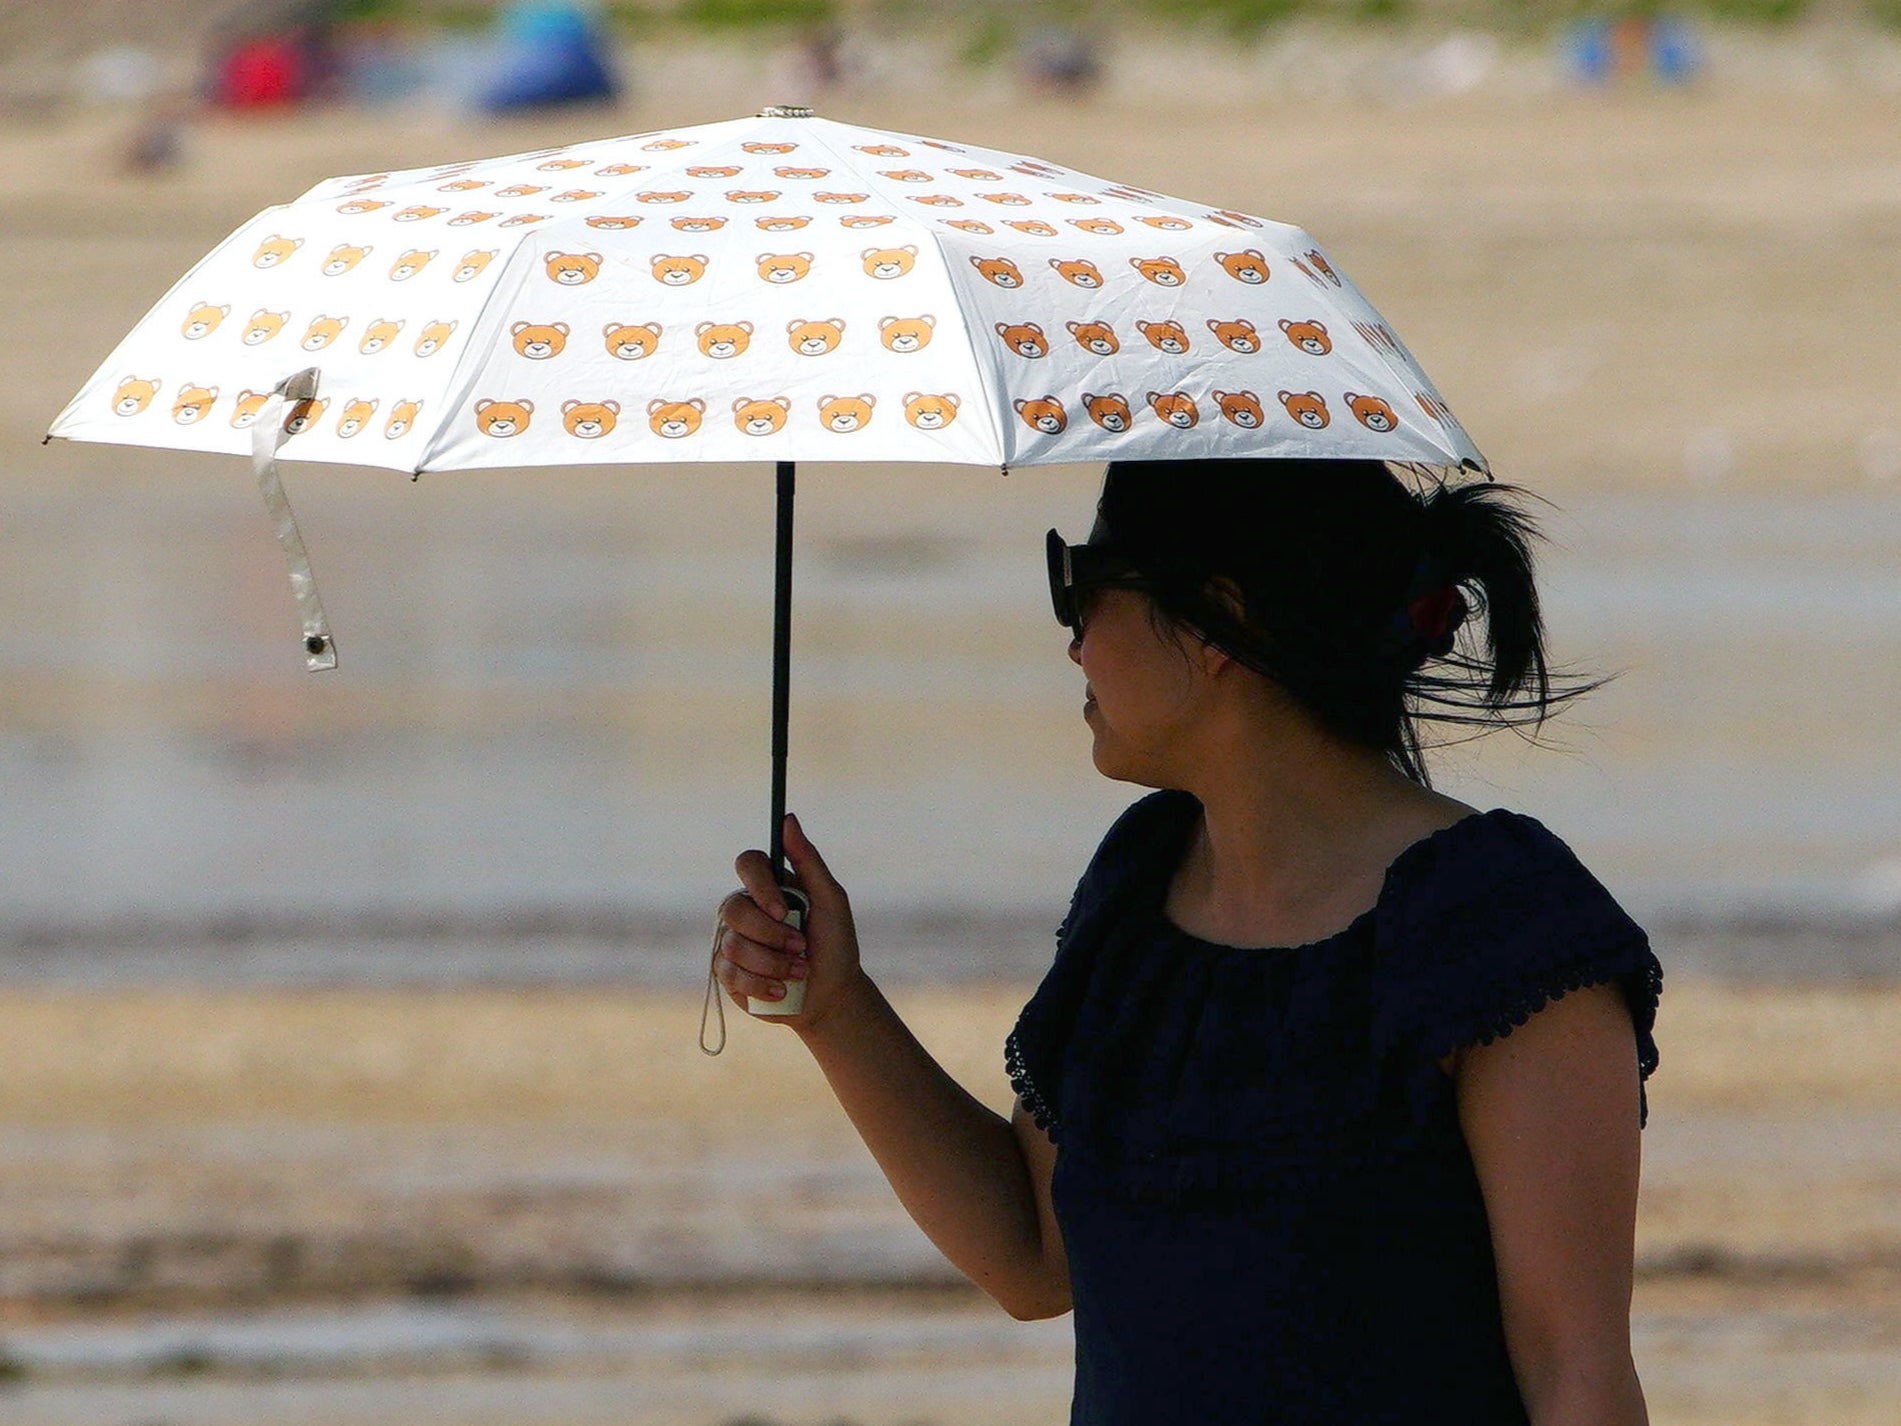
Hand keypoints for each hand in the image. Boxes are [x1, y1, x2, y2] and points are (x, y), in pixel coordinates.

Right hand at [716, 814, 867, 1034]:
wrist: (831, 995)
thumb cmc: (835, 944)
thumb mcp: (831, 900)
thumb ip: (808, 860)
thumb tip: (788, 818)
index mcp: (769, 886)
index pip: (747, 864)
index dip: (760, 887)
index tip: (784, 911)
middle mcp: (745, 909)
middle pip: (734, 909)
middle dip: (772, 936)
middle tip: (802, 948)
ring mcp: (731, 941)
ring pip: (733, 945)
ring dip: (774, 964)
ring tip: (799, 972)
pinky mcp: (725, 973)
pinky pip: (730, 974)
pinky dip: (762, 984)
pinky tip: (781, 991)